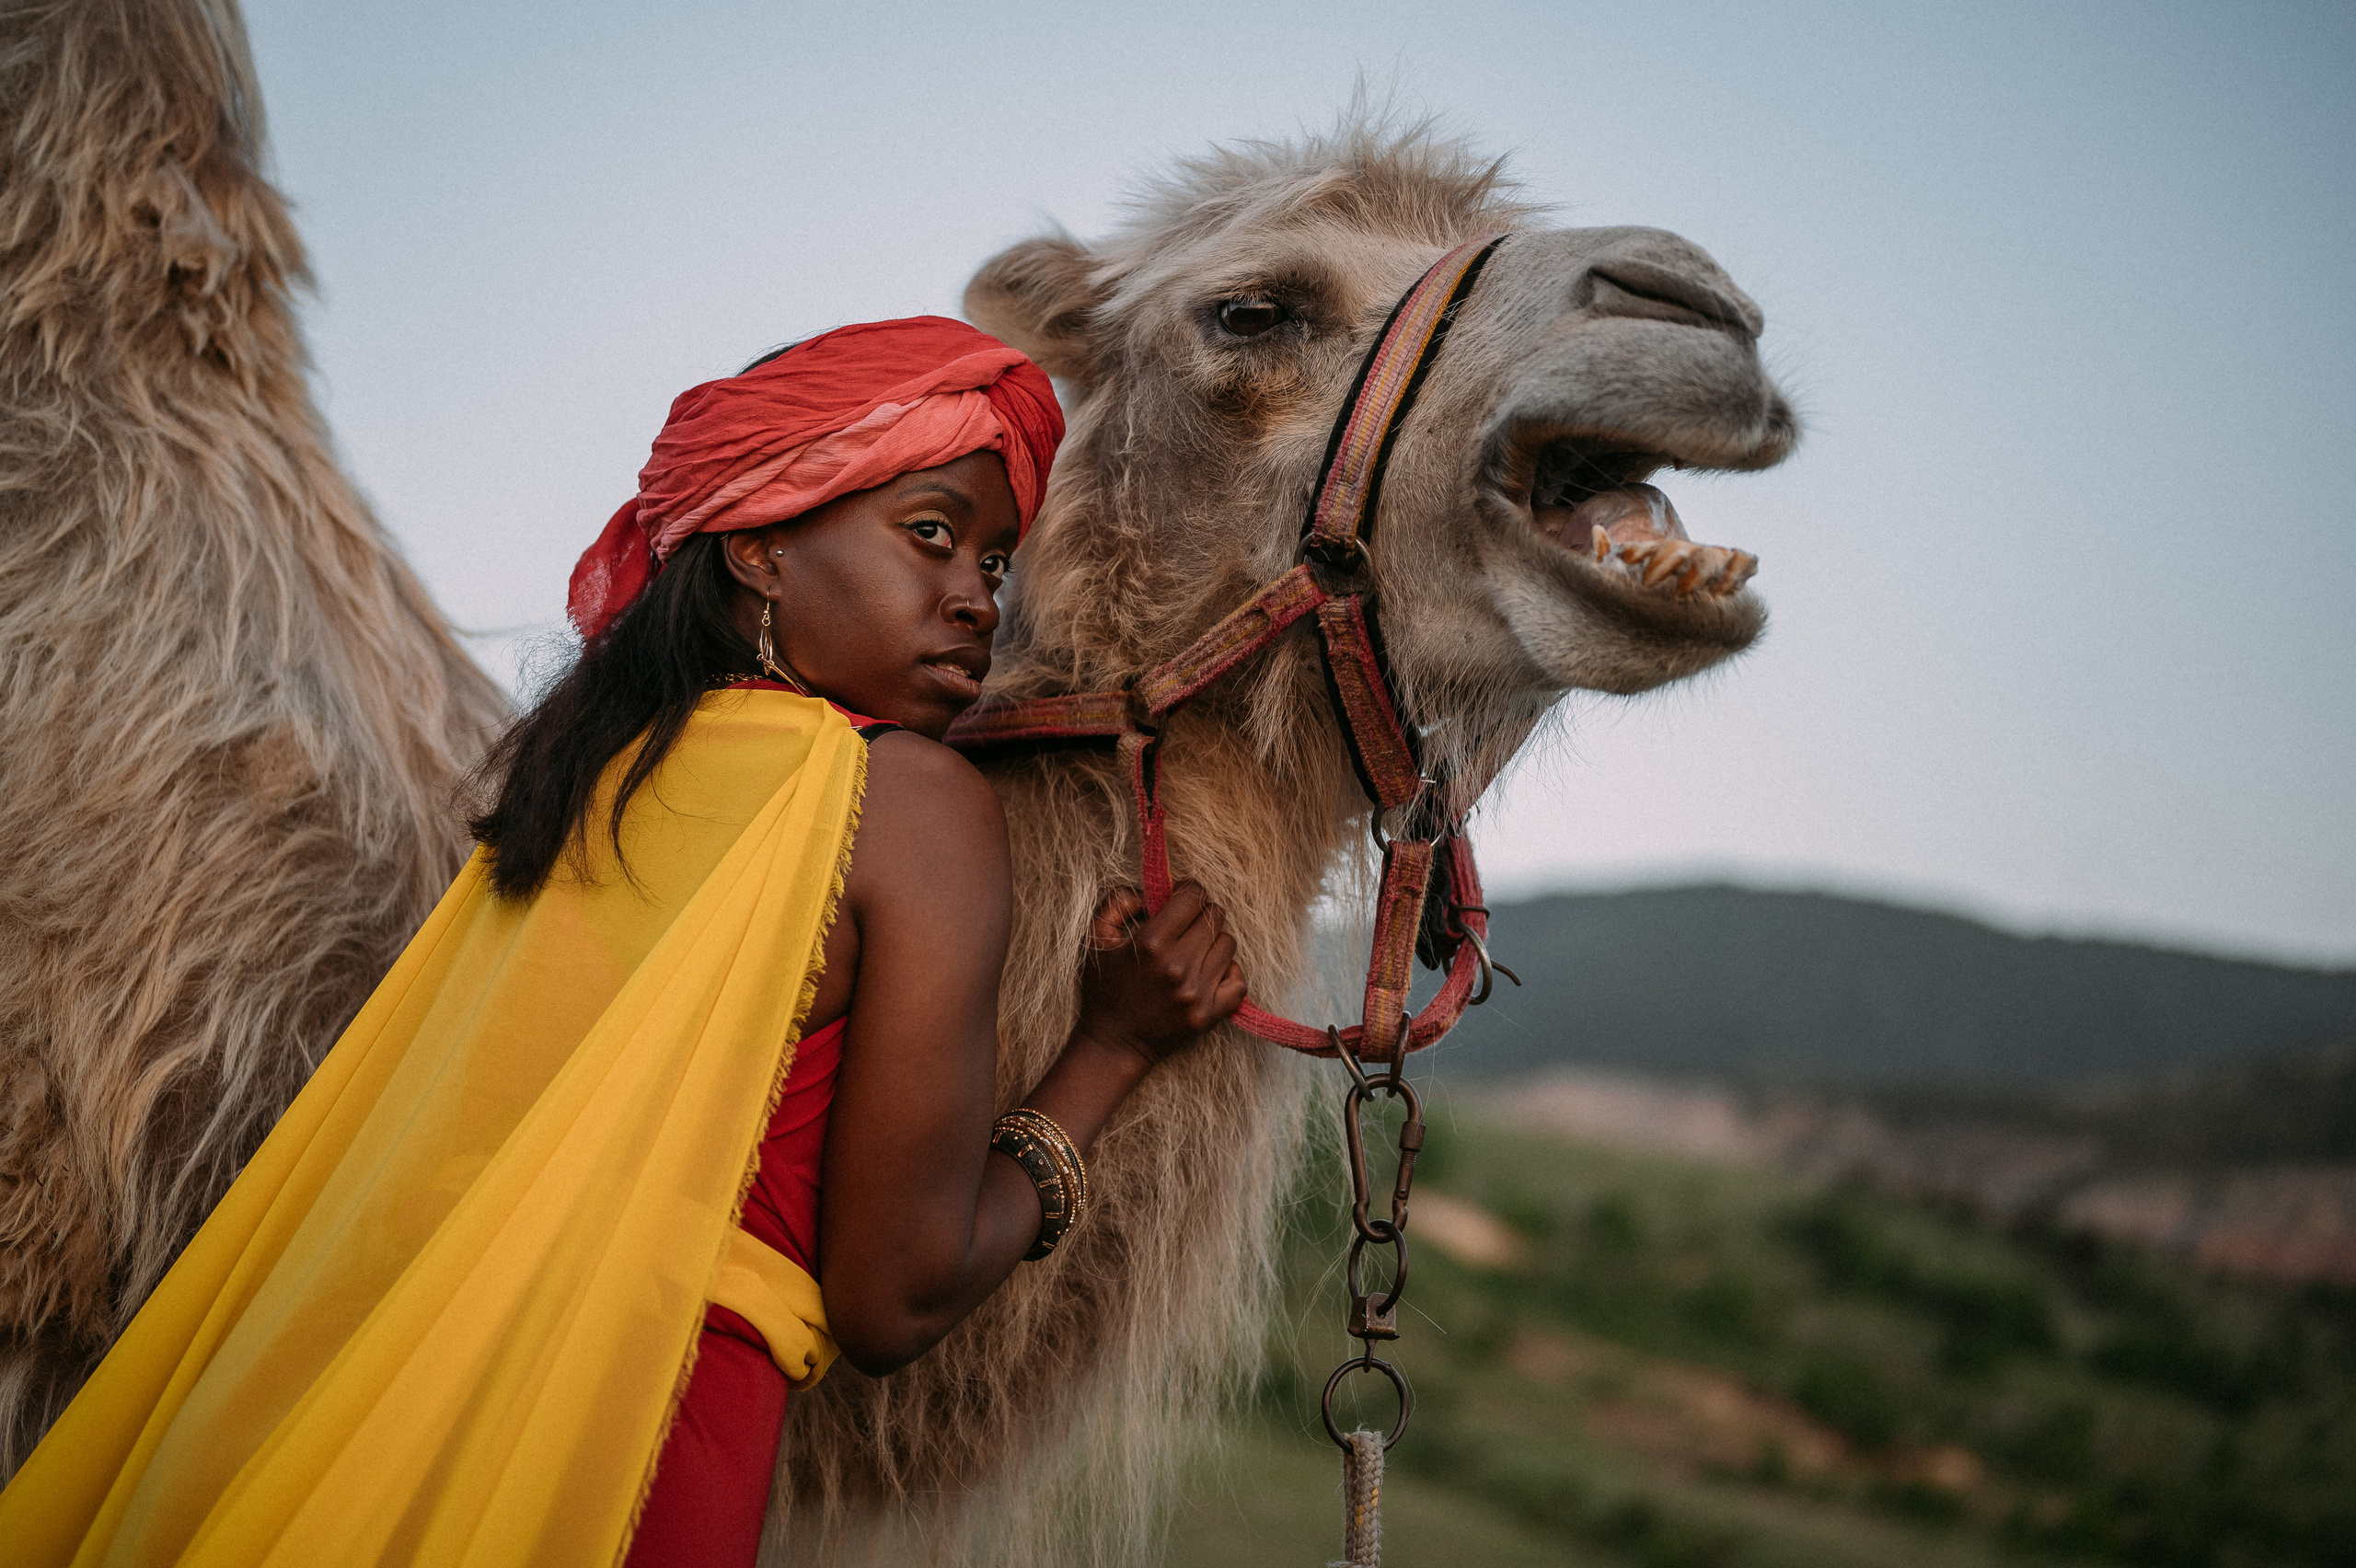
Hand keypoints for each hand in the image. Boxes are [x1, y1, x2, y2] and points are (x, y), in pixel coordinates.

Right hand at [1075, 882, 1247, 1065]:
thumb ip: (1117, 902)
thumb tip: (1148, 892)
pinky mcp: (1209, 1015)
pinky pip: (1238, 980)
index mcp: (1151, 943)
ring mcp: (1197, 992)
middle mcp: (1178, 966)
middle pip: (1214, 917)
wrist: (1113, 1044)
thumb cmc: (1104, 989)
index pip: (1193, 897)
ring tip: (1194, 951)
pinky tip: (1211, 972)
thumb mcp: (1094, 939)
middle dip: (1200, 915)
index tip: (1180, 898)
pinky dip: (1228, 972)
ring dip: (1213, 942)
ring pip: (1228, 944)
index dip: (1188, 890)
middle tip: (1186, 926)